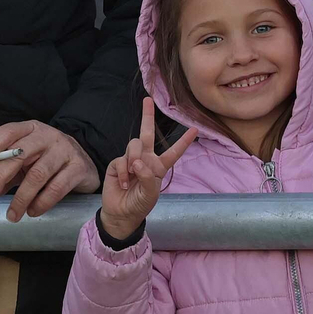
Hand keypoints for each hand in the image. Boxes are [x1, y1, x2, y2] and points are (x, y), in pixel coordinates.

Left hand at [0, 120, 101, 222]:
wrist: (84, 162)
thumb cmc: (48, 160)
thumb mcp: (26, 162)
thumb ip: (8, 174)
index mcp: (31, 130)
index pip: (9, 131)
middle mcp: (48, 136)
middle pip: (20, 153)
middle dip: (0, 176)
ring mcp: (65, 150)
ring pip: (38, 174)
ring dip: (21, 198)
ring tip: (12, 214)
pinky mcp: (78, 168)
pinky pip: (57, 187)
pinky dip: (42, 202)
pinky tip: (33, 211)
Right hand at [100, 98, 196, 240]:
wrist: (122, 214)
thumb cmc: (140, 204)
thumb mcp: (151, 193)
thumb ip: (148, 177)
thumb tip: (137, 162)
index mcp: (159, 166)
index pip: (174, 152)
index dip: (183, 141)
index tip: (195, 129)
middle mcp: (145, 159)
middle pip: (147, 133)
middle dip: (147, 116)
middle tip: (147, 100)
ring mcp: (130, 160)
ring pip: (134, 145)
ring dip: (134, 159)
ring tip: (132, 175)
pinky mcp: (116, 164)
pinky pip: (121, 160)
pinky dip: (123, 172)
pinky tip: (124, 183)